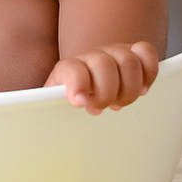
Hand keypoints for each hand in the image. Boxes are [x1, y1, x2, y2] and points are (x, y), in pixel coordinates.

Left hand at [45, 41, 159, 114]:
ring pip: (128, 60)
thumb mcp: (52, 109)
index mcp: (68, 70)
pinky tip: (141, 89)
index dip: (77, 83)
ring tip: (119, 102)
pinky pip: (146, 53)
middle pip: (104, 64)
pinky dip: (149, 71)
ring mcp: (113, 54)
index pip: (72, 69)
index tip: (79, 102)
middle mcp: (92, 58)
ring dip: (128, 87)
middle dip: (107, 91)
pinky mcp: (133, 55)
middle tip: (101, 107)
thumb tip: (31, 129)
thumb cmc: (68, 103)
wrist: (81, 86)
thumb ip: (46, 111)